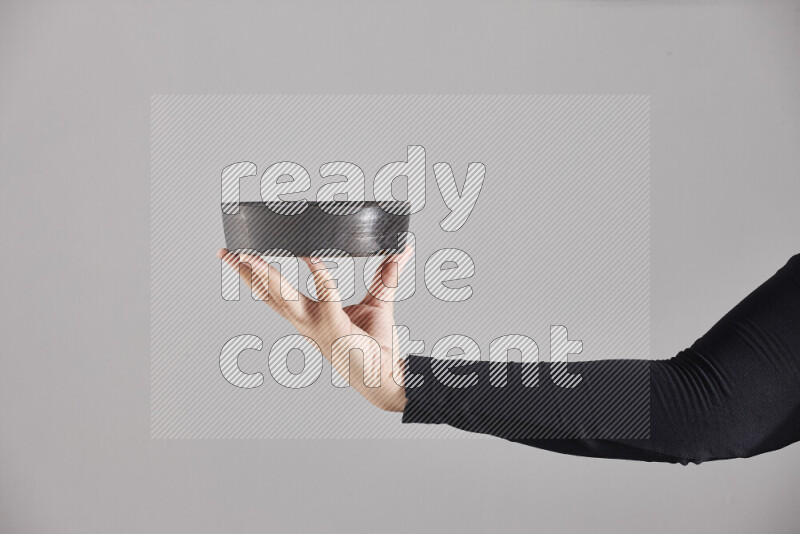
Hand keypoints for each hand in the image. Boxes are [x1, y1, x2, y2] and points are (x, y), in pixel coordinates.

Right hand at [217, 246, 413, 411]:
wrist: (388, 377)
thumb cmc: (377, 346)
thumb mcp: (378, 303)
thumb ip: (384, 276)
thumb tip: (399, 252)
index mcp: (311, 317)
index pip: (277, 294)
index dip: (258, 276)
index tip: (244, 256)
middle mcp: (308, 322)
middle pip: (269, 295)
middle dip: (246, 274)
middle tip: (228, 253)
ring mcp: (318, 327)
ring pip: (284, 299)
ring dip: (265, 277)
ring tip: (248, 258)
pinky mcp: (335, 329)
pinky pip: (326, 298)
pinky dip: (320, 277)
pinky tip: (313, 259)